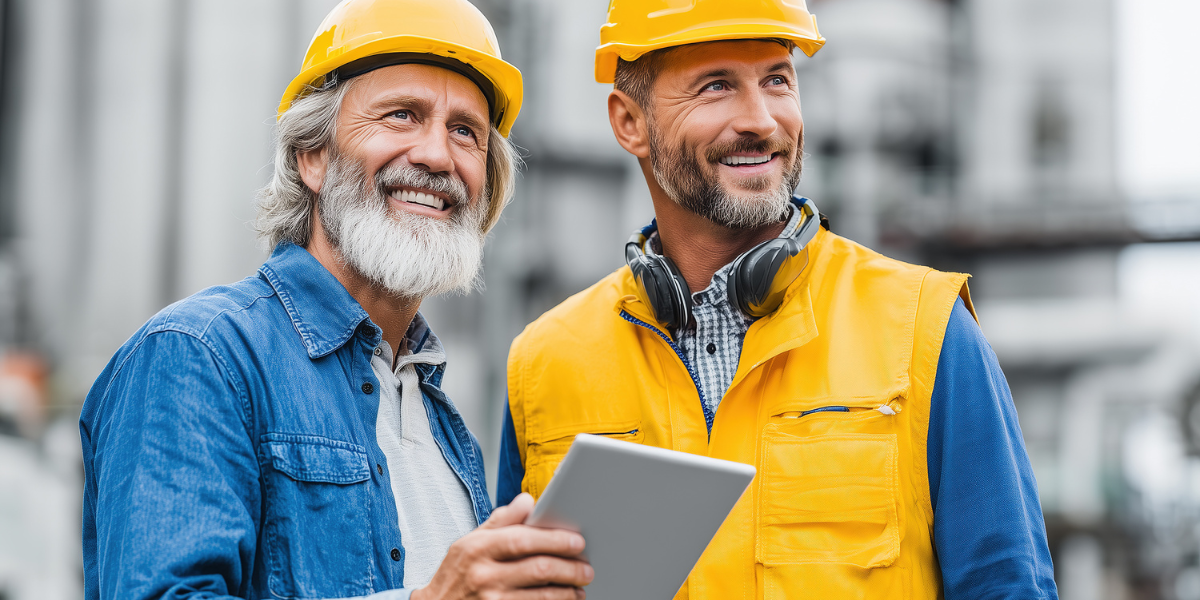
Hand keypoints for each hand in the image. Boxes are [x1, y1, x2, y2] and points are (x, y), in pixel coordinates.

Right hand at [411, 493, 592, 599]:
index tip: (577, 541)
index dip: (554, 540)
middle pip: (538, 569)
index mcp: (477, 548)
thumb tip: (528, 500)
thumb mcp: (469, 542)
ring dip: (567, 592)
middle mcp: (483, 575)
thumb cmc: (456, 574)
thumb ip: (500, 521)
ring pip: (542, 596)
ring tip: (579, 587)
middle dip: (570, 568)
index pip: (523, 539)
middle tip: (586, 568)